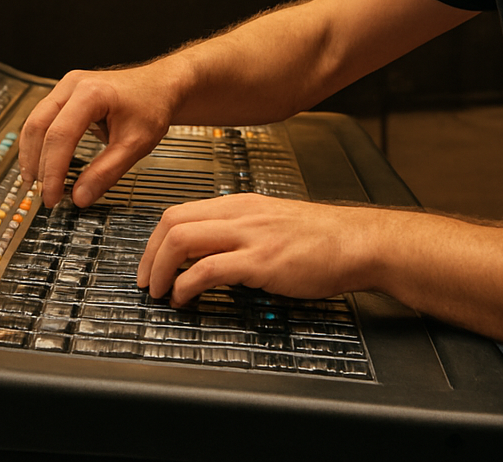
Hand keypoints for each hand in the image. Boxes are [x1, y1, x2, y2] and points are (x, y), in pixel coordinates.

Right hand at [18, 67, 173, 207]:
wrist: (161, 85)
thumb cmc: (152, 105)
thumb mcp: (136, 144)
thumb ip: (107, 172)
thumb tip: (80, 197)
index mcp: (91, 93)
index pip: (60, 136)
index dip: (52, 171)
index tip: (52, 196)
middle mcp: (73, 85)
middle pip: (39, 127)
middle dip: (37, 165)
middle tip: (42, 194)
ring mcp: (66, 86)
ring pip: (35, 122)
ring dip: (32, 155)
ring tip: (36, 183)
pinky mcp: (65, 94)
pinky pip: (42, 119)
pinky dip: (39, 143)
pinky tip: (41, 163)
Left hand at [136, 193, 380, 305]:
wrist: (357, 242)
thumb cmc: (322, 238)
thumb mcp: (273, 222)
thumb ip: (242, 231)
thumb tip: (212, 252)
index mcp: (241, 204)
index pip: (181, 211)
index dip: (155, 239)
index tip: (149, 262)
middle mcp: (241, 214)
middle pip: (173, 221)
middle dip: (149, 254)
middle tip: (145, 281)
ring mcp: (250, 235)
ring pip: (183, 239)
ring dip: (160, 269)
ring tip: (160, 293)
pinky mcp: (261, 261)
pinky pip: (208, 268)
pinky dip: (186, 285)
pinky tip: (185, 298)